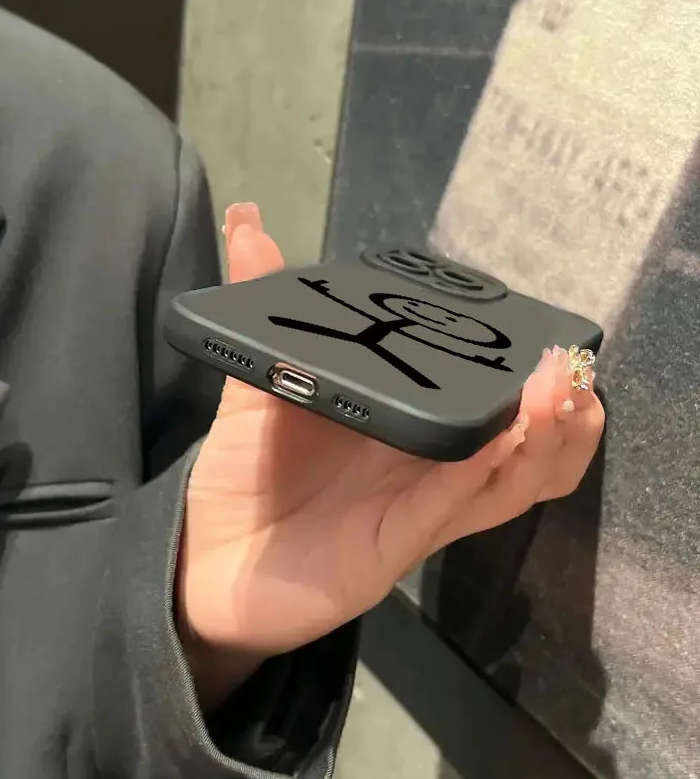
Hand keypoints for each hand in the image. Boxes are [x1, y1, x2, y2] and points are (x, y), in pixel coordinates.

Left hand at [177, 203, 604, 709]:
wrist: (205, 559)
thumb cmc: (243, 472)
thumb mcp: (259, 384)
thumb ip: (265, 308)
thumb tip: (247, 220)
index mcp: (407, 431)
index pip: (489, 406)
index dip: (530, 376)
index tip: (546, 332)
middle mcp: (425, 471)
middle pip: (524, 450)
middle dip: (561, 410)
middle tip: (572, 363)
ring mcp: (415, 511)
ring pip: (509, 483)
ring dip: (542, 437)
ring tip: (560, 388)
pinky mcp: (392, 547)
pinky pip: (448, 507)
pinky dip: (477, 470)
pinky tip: (497, 435)